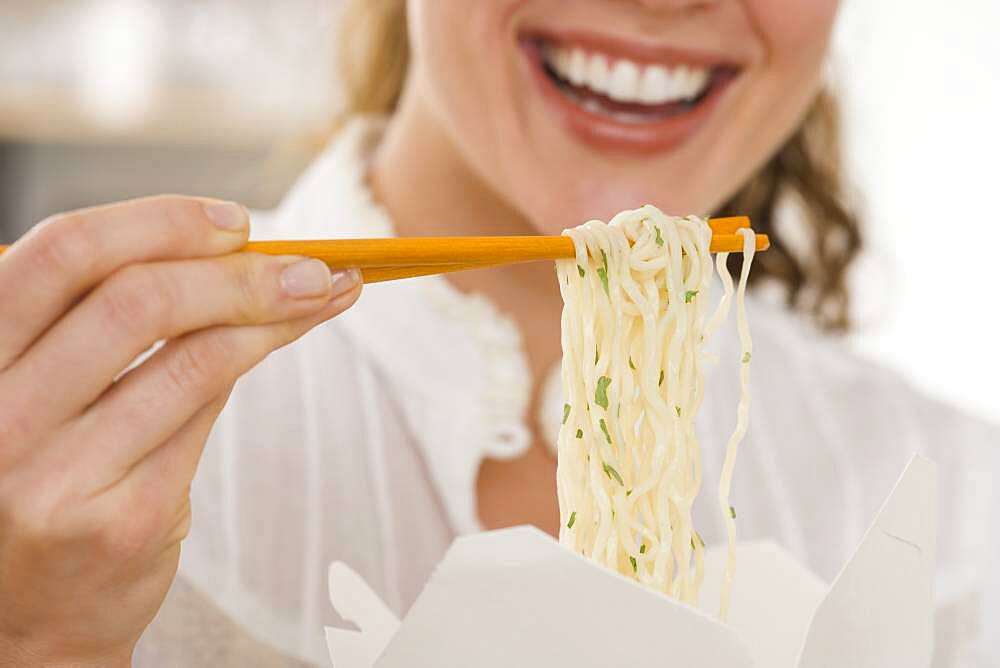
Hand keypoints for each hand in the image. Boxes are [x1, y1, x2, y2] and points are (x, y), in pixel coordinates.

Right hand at [0, 196, 360, 664]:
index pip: (62, 256)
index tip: (233, 222)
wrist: (26, 627)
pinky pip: (209, 414)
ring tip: (326, 291)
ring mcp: (59, 476)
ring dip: (275, 313)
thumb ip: (92, 329)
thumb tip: (217, 254)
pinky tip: (291, 336)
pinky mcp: (125, 520)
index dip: (158, 223)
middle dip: (238, 271)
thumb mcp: (34, 396)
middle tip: (308, 264)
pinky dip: (262, 358)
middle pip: (136, 301)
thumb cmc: (40, 489)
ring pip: (193, 356)